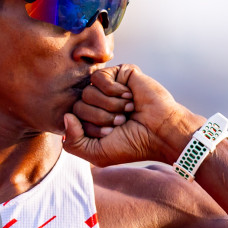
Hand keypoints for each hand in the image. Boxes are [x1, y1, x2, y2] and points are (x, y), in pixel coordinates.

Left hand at [62, 65, 205, 167]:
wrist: (161, 132)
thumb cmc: (132, 145)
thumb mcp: (97, 154)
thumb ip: (73, 143)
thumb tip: (67, 116)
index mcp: (90, 121)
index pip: (72, 119)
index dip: (90, 129)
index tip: (110, 134)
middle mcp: (97, 104)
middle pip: (78, 106)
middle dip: (100, 118)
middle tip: (121, 122)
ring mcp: (107, 88)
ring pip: (87, 92)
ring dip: (110, 106)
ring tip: (127, 110)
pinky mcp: (119, 73)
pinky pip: (98, 77)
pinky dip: (113, 91)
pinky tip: (129, 97)